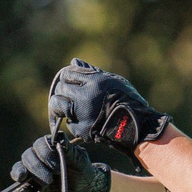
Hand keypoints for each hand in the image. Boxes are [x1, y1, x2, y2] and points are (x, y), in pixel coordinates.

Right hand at [10, 134, 109, 191]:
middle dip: (37, 167)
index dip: (45, 154)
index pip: (39, 145)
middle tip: (50, 179)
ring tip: (24, 179)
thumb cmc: (82, 171)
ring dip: (20, 173)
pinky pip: (19, 190)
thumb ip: (68, 149)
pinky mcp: (30, 190)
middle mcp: (38, 159)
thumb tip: (59, 137)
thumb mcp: (79, 159)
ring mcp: (32, 174)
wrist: (84, 191)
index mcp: (49, 148)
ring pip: (19, 170)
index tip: (58, 168)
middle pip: (27, 157)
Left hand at [49, 58, 169, 153]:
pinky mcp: (80, 129)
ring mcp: (81, 114)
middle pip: (61, 87)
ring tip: (68, 106)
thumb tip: (74, 62)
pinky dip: (72, 119)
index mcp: (95, 82)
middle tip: (69, 93)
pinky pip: (68, 121)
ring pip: (56, 104)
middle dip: (63, 89)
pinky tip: (81, 118)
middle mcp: (86, 97)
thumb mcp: (112, 81)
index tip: (70, 80)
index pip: (68, 73)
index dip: (67, 76)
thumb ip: (91, 72)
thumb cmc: (126, 100)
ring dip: (59, 104)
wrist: (134, 126)